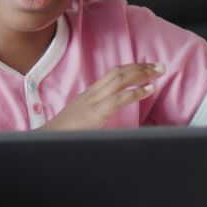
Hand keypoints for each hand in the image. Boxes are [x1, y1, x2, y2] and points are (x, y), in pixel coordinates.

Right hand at [41, 62, 163, 130]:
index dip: (131, 67)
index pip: (112, 73)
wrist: (46, 141)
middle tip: (160, 65)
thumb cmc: (63, 134)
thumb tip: (112, 112)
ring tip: (157, 72)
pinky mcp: (95, 114)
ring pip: (119, 80)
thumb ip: (97, 113)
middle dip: (141, 67)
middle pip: (118, 72)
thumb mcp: (82, 119)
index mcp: (89, 94)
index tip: (147, 66)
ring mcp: (92, 102)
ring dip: (142, 74)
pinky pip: (117, 99)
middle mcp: (91, 94)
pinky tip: (148, 90)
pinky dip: (135, 93)